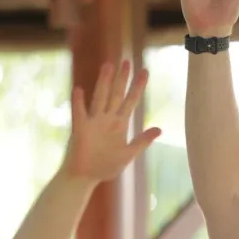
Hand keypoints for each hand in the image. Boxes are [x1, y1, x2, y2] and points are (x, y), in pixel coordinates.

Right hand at [63, 62, 160, 182]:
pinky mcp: (81, 129)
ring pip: (100, 97)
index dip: (138, 86)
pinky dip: (79, 102)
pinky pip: (79, 113)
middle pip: (116, 94)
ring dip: (104, 82)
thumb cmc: (105, 166)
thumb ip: (142, 141)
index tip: (145, 71)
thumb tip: (159, 129)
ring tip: (108, 66)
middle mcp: (107, 119)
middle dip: (122, 78)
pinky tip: (79, 89)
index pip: (131, 100)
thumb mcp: (128, 154)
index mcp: (119, 124)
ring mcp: (94, 122)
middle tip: (127, 61)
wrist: (85, 177)